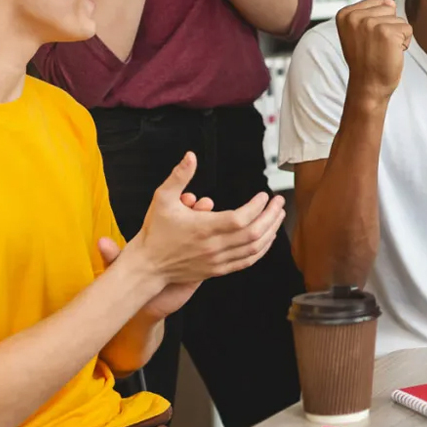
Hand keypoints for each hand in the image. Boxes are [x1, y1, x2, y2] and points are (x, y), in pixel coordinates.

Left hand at [97, 191, 215, 319]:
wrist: (147, 300)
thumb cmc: (134, 278)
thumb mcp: (120, 265)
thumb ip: (112, 254)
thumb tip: (100, 242)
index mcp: (163, 235)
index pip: (177, 213)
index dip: (183, 203)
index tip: (186, 198)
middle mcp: (181, 240)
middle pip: (197, 218)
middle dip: (202, 209)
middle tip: (202, 204)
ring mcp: (195, 252)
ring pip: (211, 233)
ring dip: (215, 223)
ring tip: (211, 217)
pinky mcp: (205, 267)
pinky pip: (219, 252)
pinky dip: (225, 243)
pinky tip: (227, 241)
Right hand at [125, 152, 285, 290]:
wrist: (147, 266)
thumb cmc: (155, 232)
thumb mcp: (162, 198)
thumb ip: (179, 176)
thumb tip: (190, 156)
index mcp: (204, 228)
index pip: (241, 218)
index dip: (257, 207)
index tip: (264, 195)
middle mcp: (214, 247)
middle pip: (253, 233)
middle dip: (271, 216)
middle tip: (279, 202)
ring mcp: (218, 261)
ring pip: (254, 249)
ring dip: (270, 232)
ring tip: (278, 216)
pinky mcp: (218, 270)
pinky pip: (247, 261)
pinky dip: (261, 249)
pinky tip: (267, 238)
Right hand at [336, 0, 412, 101]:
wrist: (368, 86)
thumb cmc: (366, 61)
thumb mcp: (360, 33)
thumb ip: (372, 13)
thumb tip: (389, 1)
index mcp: (345, 14)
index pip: (377, 1)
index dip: (378, 20)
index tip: (368, 39)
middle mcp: (355, 16)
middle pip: (389, 8)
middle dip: (389, 26)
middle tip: (377, 46)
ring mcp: (371, 24)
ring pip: (399, 19)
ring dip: (397, 36)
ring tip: (383, 50)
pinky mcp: (387, 32)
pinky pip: (408, 29)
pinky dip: (404, 43)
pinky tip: (391, 53)